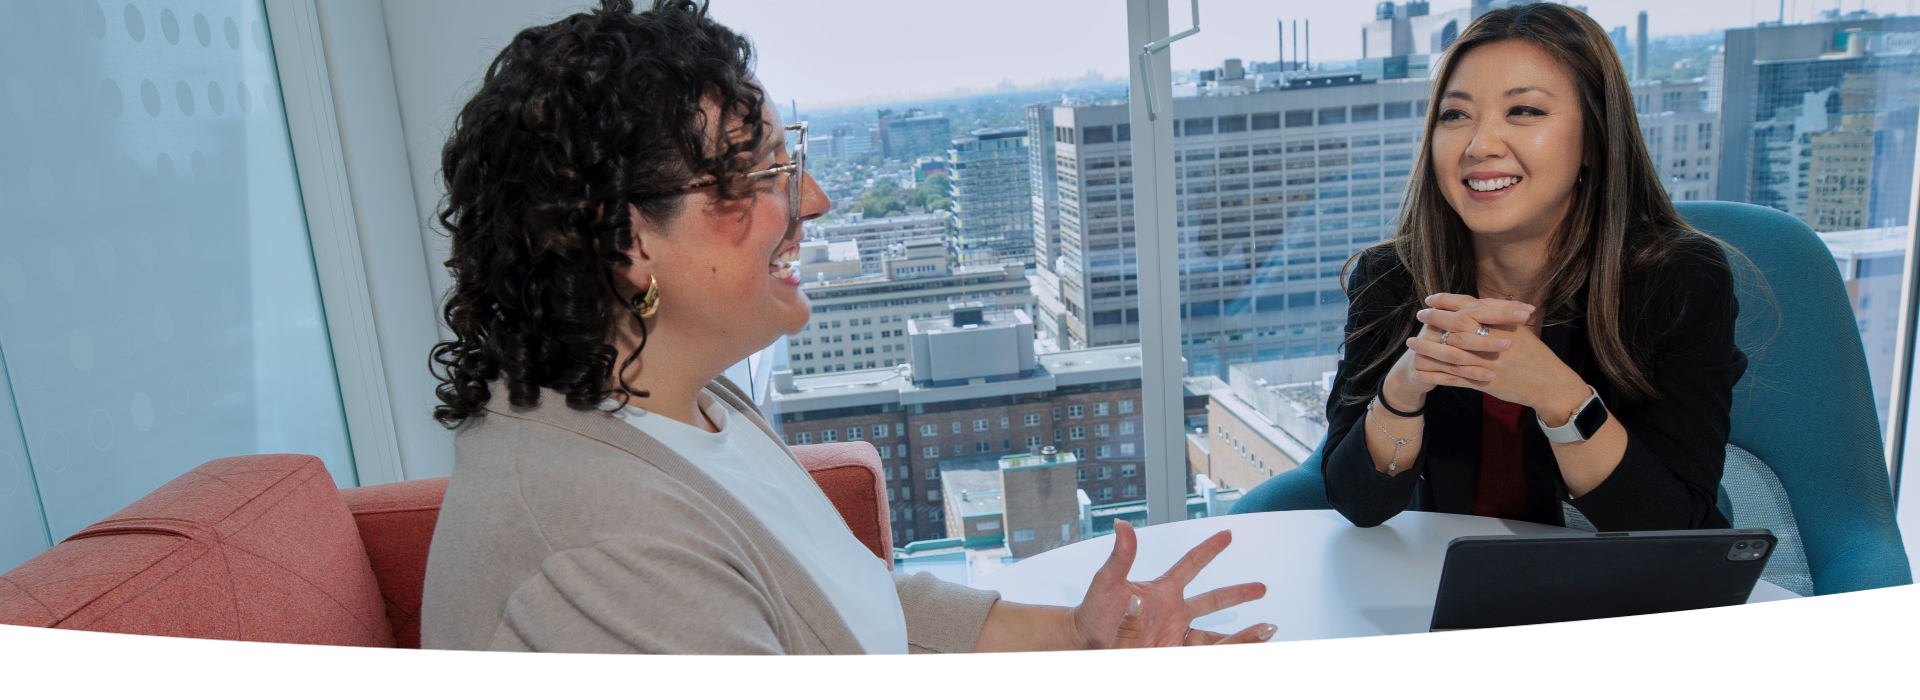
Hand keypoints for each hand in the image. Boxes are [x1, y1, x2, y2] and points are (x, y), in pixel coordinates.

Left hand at [1070, 520, 1275, 650]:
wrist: (1085, 642)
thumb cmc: (1092, 613)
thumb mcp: (1107, 584)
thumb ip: (1120, 557)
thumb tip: (1122, 525)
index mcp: (1161, 591)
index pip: (1190, 565)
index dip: (1209, 550)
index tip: (1228, 534)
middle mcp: (1173, 612)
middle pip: (1212, 600)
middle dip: (1237, 594)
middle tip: (1262, 587)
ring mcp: (1174, 634)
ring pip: (1214, 634)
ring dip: (1240, 633)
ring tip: (1268, 631)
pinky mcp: (1173, 652)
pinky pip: (1202, 652)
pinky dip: (1224, 651)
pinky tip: (1242, 651)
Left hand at [1405, 293, 1584, 413]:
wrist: (1550, 384)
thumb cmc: (1536, 355)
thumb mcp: (1520, 331)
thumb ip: (1498, 317)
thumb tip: (1476, 304)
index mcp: (1502, 325)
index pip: (1470, 307)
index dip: (1448, 301)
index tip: (1430, 298)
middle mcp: (1493, 341)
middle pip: (1457, 326)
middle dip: (1435, 320)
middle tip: (1419, 316)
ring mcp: (1487, 363)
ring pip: (1451, 352)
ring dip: (1428, 347)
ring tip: (1410, 343)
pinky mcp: (1483, 382)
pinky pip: (1453, 379)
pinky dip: (1433, 376)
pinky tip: (1417, 372)